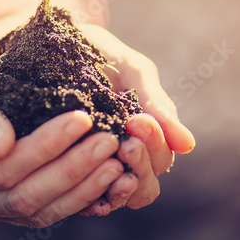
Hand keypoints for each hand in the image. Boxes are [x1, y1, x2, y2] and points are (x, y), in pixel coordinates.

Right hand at [0, 26, 127, 226]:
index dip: (42, 148)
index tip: (81, 117)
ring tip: (118, 161)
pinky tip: (111, 177)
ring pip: (38, 212)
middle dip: (71, 170)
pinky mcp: (4, 205)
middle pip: (22, 198)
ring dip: (82, 189)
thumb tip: (1, 147)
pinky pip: (46, 209)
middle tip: (110, 140)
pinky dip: (80, 196)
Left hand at [77, 24, 195, 210]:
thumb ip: (158, 105)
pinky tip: (84, 185)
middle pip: (145, 183)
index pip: (161, 160)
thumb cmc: (98, 53)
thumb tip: (189, 145)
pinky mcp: (67, 172)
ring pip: (120, 195)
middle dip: (140, 162)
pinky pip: (84, 199)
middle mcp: (123, 158)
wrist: (51, 40)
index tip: (138, 122)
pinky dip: (91, 197)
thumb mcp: (132, 72)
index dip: (155, 145)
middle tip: (126, 141)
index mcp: (144, 137)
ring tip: (109, 161)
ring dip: (120, 185)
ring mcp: (96, 167)